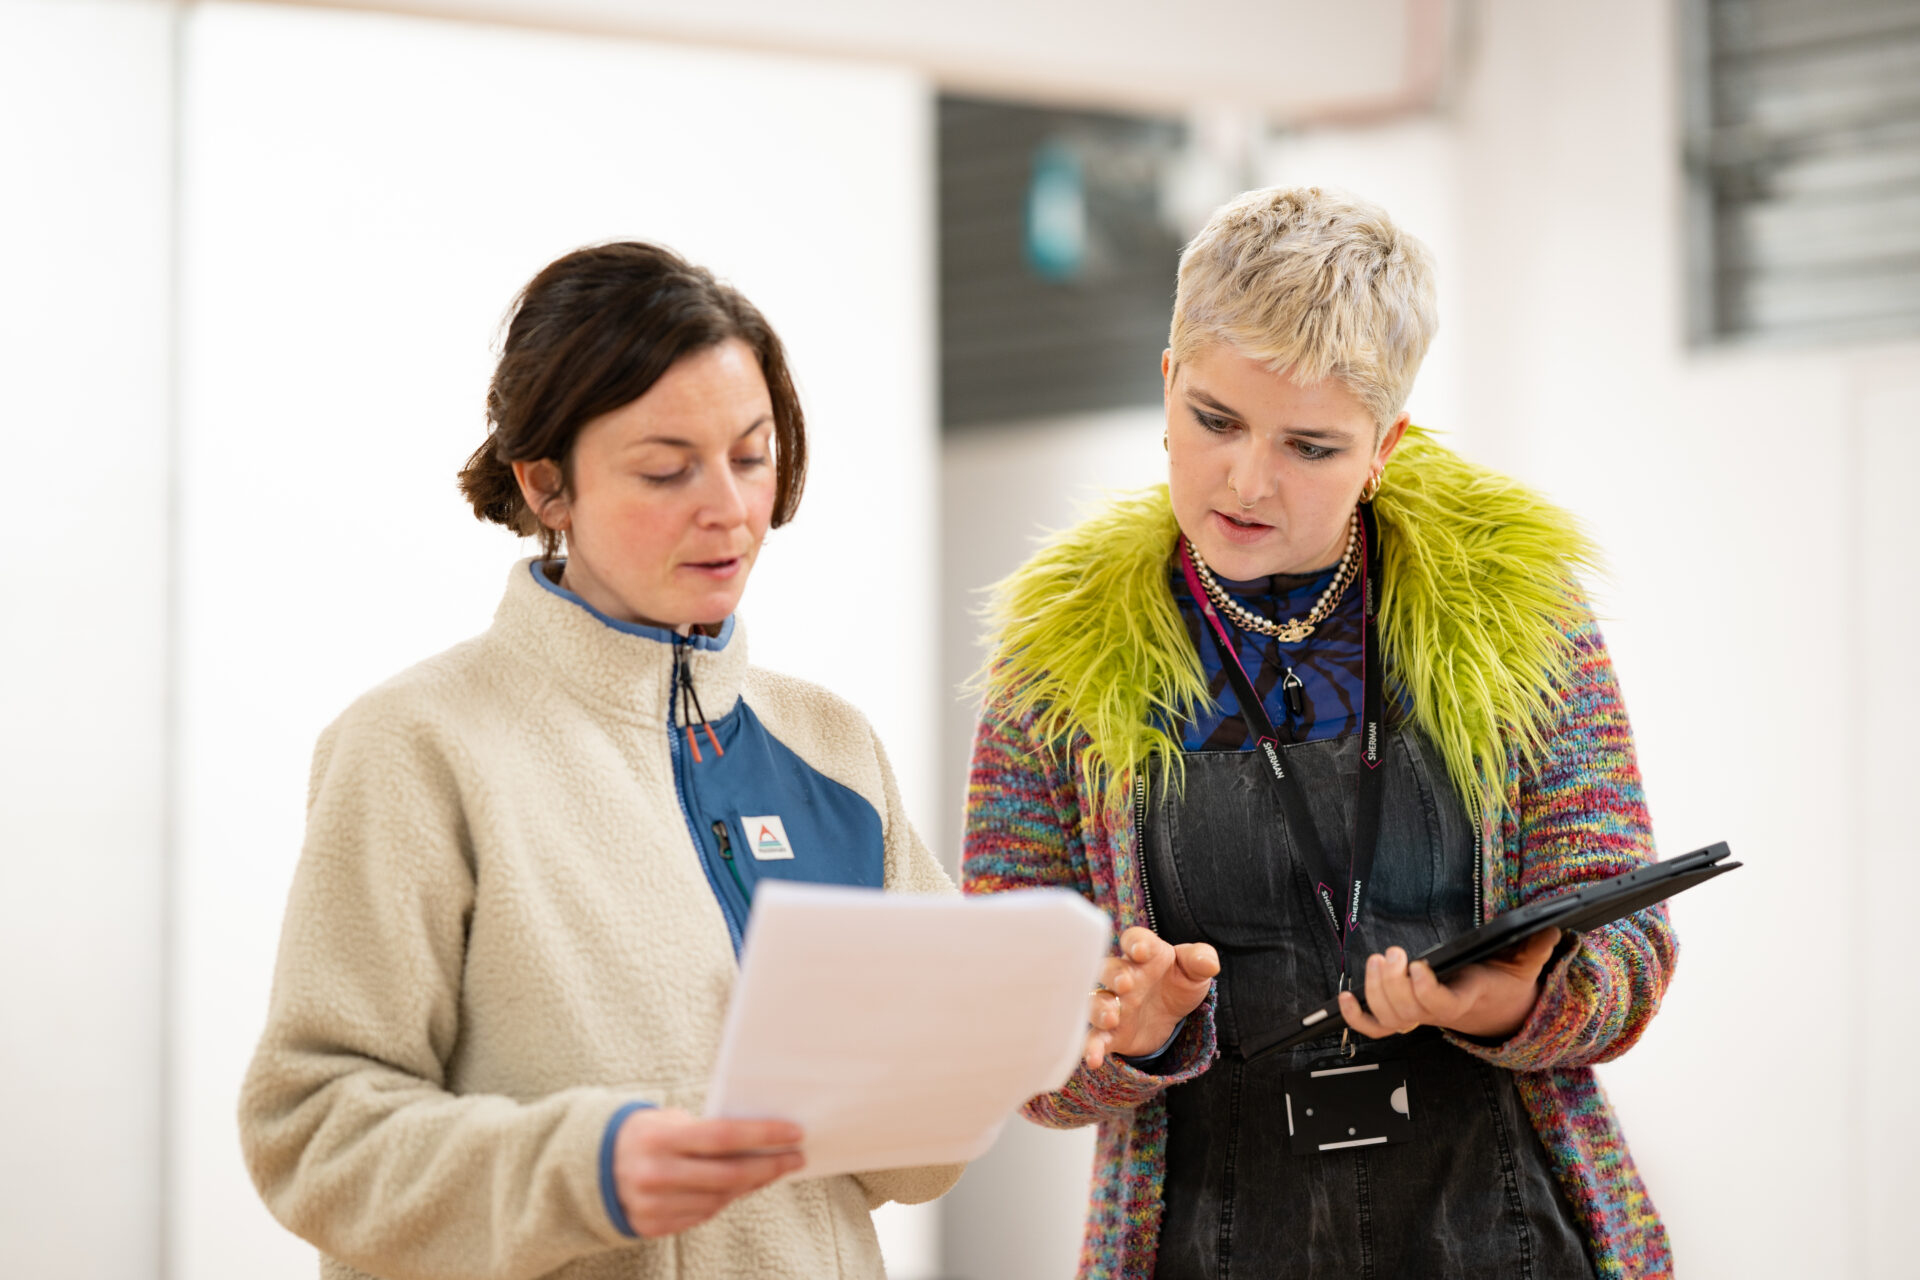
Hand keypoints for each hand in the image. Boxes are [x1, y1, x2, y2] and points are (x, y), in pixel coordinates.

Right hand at [611, 1107, 804, 1237]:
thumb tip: (757, 1137)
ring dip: (751, 1185)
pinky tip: (739, 1187)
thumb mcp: (664, 1120)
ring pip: (719, 1199)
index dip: (763, 1135)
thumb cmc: (641, 1135)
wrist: (587, 1169)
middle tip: (796, 1157)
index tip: (794, 1132)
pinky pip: (702, 1216)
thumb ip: (703, 1129)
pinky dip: (725, 1201)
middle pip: (728, 1174)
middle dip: (769, 1166)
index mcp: (658, 1138)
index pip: (723, 1136)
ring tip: (769, 1170)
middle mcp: (655, 1174)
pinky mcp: (651, 1227)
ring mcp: (652, 1205)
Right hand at [1085, 926, 1219, 1069]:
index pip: (1134, 939)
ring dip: (1099, 1008)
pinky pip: (1096, 1037)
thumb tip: (1210, 963)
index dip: (1135, 942)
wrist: (1170, 1016)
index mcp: (1144, 954)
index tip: (1141, 950)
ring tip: (1111, 1018)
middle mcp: (1123, 976)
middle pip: (1108, 969)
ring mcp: (1114, 1004)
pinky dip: (1091, 1047)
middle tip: (1125, 983)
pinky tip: (1093, 1058)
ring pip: (1097, 1002)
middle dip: (1114, 975)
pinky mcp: (1112, 1032)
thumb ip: (1201, 960)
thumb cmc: (1178, 983)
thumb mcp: (1194, 971)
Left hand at [1338, 928, 1560, 1041]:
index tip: (1417, 965)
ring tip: (1377, 960)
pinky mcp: (1407, 1017)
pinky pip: (1377, 1027)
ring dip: (1375, 990)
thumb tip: (1552, 928)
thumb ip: (1534, 949)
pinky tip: (1345, 996)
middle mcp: (1438, 1012)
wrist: (1499, 1013)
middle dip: (1392, 984)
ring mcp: (1420, 1017)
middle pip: (1406, 1012)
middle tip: (1391, 954)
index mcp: (1465, 999)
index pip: (1442, 1005)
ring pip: (1389, 1018)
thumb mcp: (1524, 966)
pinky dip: (1357, 1018)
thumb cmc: (1504, 985)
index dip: (1425, 990)